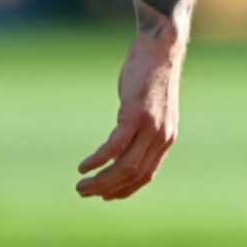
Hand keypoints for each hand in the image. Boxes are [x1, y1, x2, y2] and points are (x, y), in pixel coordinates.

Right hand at [77, 29, 183, 199]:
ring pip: (124, 166)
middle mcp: (161, 137)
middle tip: (85, 193)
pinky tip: (84, 166)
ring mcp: (150, 127)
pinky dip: (98, 160)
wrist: (160, 50)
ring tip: (81, 185)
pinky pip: (114, 147)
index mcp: (165, 138)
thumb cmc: (151, 77)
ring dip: (100, 181)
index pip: (146, 175)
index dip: (125, 190)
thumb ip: (143, 129)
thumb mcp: (152, 109)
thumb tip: (123, 144)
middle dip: (107, 189)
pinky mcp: (135, 115)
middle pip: (133, 175)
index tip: (107, 197)